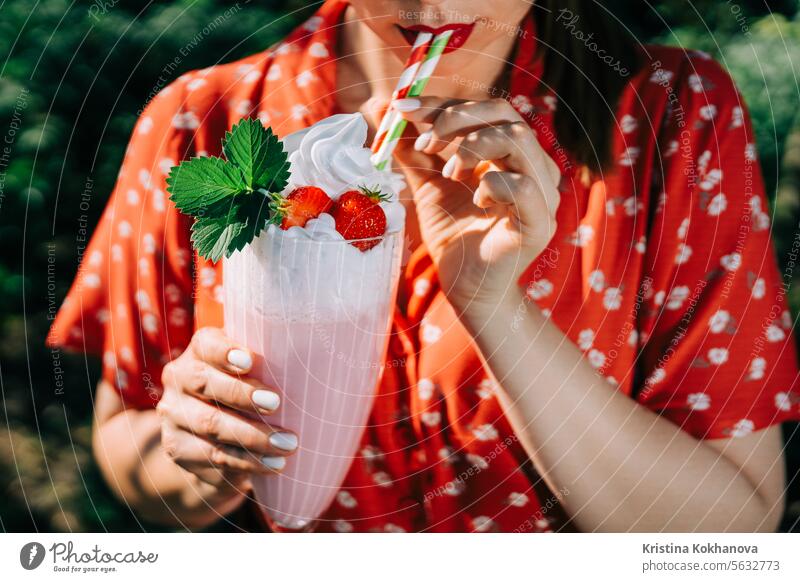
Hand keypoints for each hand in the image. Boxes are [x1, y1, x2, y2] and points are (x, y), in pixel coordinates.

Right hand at [157, 327, 297, 492]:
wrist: (212, 442)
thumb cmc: (250, 395)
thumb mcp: (257, 374)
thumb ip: (276, 362)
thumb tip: (332, 362)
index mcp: (200, 351)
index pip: (206, 344)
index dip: (225, 351)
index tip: (250, 360)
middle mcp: (179, 377)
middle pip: (204, 382)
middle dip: (242, 394)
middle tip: (277, 403)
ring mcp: (173, 414)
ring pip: (210, 423)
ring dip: (253, 436)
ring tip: (289, 444)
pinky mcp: (177, 448)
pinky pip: (214, 456)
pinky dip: (248, 462)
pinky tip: (275, 464)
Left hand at [391, 96, 560, 314]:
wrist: (467, 289)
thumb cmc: (454, 236)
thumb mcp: (427, 184)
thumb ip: (413, 148)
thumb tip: (383, 106)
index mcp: (507, 153)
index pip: (484, 109)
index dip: (444, 104)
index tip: (403, 107)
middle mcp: (530, 166)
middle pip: (505, 114)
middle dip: (457, 118)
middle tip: (426, 140)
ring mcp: (540, 193)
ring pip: (518, 140)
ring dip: (474, 147)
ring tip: (449, 173)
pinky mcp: (540, 223)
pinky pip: (522, 187)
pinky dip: (492, 185)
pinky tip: (476, 200)